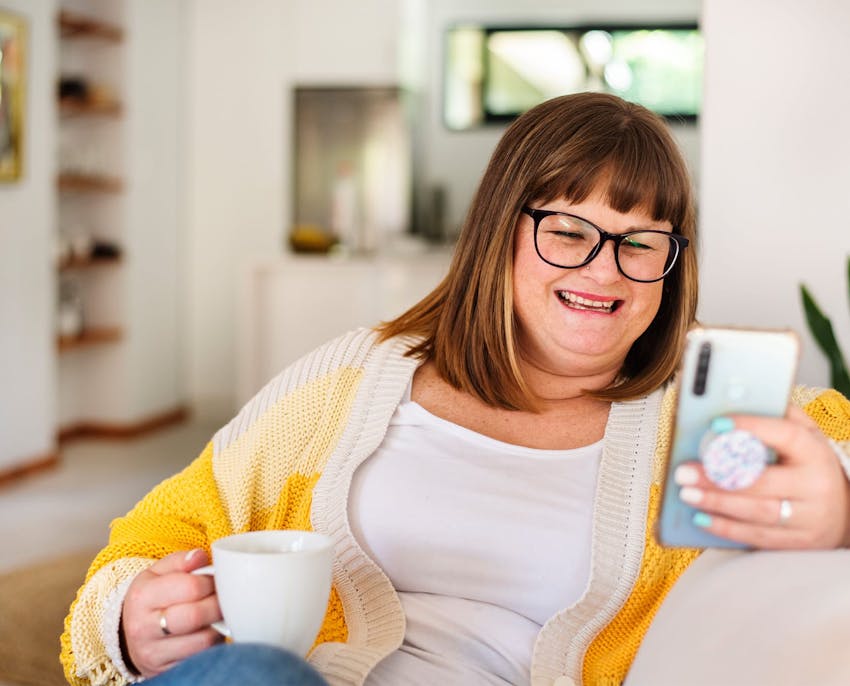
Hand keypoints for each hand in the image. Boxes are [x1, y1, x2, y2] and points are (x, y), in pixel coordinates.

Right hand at [121, 549, 222, 676]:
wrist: (129, 634)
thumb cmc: (151, 598)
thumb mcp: (157, 573)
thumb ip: (180, 561)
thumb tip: (199, 556)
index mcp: (142, 597)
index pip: (189, 587)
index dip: (211, 581)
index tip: (216, 579)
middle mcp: (143, 628)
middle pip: (196, 616)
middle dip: (218, 604)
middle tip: (224, 597)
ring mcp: (154, 653)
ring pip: (203, 640)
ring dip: (219, 625)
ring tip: (219, 614)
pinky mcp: (167, 670)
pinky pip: (202, 657)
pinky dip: (214, 643)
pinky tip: (212, 631)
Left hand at [674, 405, 849, 548]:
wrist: (845, 510)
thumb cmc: (810, 465)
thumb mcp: (806, 436)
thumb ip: (779, 417)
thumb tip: (740, 397)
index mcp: (815, 452)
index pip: (785, 435)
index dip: (750, 427)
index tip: (716, 424)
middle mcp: (815, 486)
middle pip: (764, 481)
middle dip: (718, 477)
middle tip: (684, 472)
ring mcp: (808, 517)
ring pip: (758, 512)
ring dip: (717, 504)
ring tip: (686, 494)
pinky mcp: (798, 542)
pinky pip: (758, 537)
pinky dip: (726, 528)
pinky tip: (701, 518)